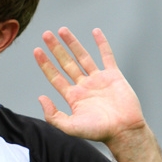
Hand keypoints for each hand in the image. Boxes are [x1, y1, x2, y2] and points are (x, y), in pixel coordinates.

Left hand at [33, 27, 144, 143]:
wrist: (124, 131)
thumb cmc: (99, 132)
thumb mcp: (70, 127)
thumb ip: (53, 116)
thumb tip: (40, 98)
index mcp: (73, 97)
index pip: (55, 76)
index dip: (45, 64)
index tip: (36, 51)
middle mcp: (84, 86)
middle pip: (66, 63)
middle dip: (56, 49)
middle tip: (45, 35)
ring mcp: (98, 80)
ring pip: (83, 57)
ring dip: (73, 43)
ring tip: (62, 30)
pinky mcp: (114, 76)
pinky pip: (106, 56)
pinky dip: (101, 43)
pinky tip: (95, 31)